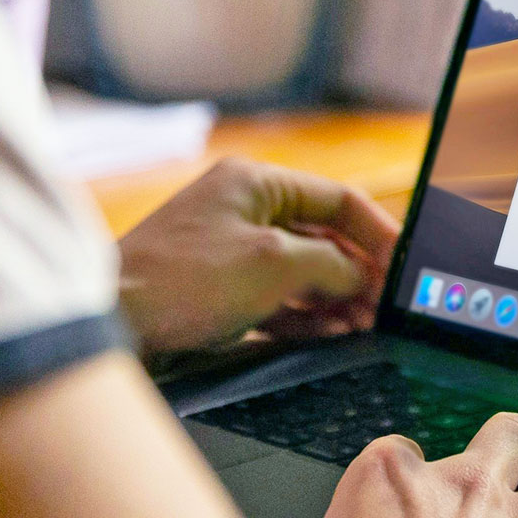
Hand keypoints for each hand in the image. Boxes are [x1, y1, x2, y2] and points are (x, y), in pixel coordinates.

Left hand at [116, 158, 398, 356]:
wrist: (113, 322)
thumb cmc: (182, 280)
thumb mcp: (274, 264)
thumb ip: (330, 266)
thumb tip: (361, 277)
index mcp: (255, 183)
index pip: (338, 199)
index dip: (378, 232)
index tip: (403, 266)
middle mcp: (244, 210)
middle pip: (323, 237)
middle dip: (358, 273)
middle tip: (387, 307)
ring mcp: (231, 252)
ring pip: (302, 272)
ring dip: (336, 299)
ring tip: (365, 326)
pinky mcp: (220, 291)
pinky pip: (278, 300)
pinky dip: (307, 316)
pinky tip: (332, 335)